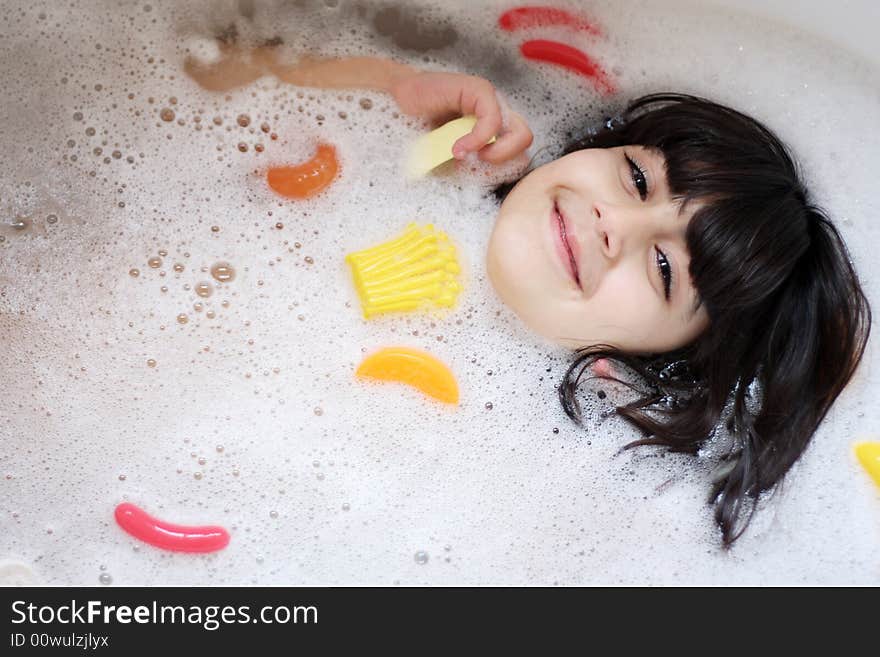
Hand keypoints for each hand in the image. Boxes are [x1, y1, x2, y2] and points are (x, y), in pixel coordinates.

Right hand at [389, 71, 532, 164]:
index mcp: (494, 132)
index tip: (477, 178)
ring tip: (466, 156)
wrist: (397, 101)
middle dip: (504, 164)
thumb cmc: (420, 131)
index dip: (501, 171)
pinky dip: (477, 139)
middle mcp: (498, 115)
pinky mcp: (480, 91)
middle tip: (477, 167)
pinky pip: (492, 122)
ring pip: (520, 134)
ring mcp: (492, 102)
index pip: (518, 155)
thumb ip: (470, 168)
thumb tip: (488, 181)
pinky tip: (457, 147)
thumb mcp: (450, 158)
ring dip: (496, 153)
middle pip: (525, 144)